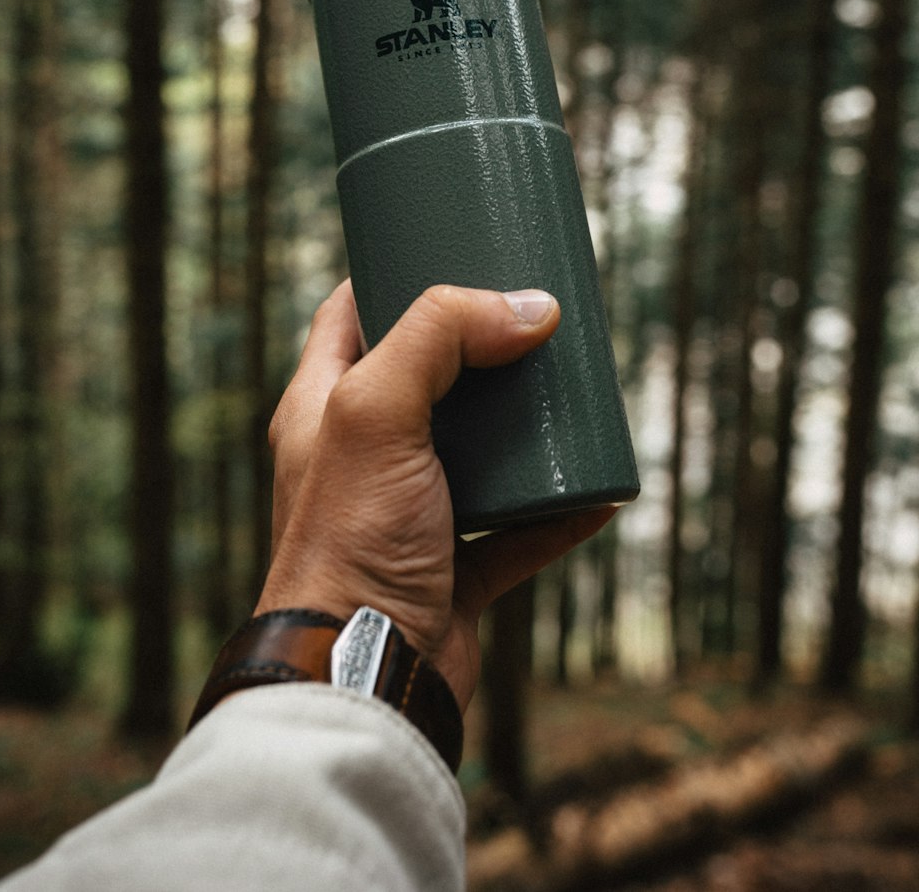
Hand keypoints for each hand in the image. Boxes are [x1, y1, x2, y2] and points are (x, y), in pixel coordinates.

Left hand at [256, 281, 614, 710]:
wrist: (363, 675)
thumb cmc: (348, 538)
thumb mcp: (378, 408)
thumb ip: (442, 336)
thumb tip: (530, 306)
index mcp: (320, 408)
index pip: (349, 314)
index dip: (394, 272)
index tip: (453, 242)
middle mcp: (359, 457)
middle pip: (427, 379)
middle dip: (479, 348)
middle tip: (532, 312)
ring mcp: (407, 514)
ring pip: (476, 453)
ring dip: (524, 428)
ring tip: (571, 389)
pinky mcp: (452, 571)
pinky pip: (517, 532)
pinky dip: (557, 512)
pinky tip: (598, 491)